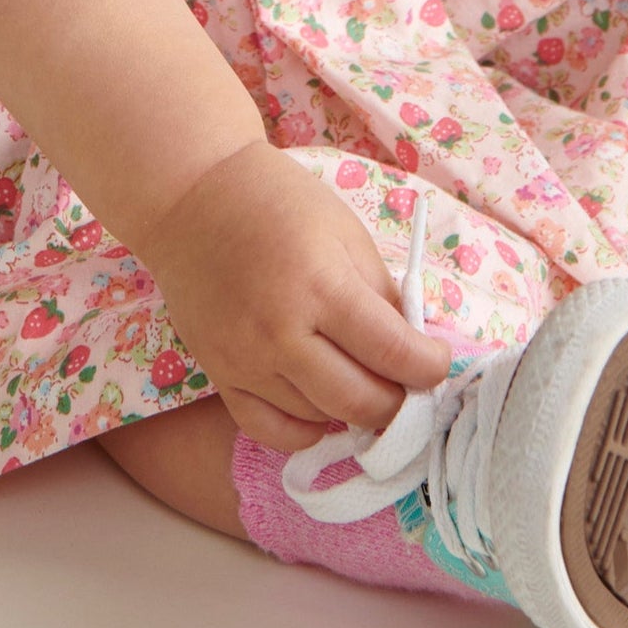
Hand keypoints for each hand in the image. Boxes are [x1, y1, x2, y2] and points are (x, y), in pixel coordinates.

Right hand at [137, 142, 452, 451]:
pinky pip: (268, 429)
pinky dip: (304, 429)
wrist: (191, 197)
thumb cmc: (278, 203)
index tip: (436, 360)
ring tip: (360, 378)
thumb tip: (412, 350)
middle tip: (403, 380)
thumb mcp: (347, 233)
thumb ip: (382, 295)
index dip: (430, 367)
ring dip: (352, 409)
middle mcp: (281, 332)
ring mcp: (245, 360)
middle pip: (360, 402)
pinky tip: (320, 405)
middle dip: (397, 400)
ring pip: (319, 418)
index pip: (395, 354)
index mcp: (323, 286)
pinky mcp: (219, 374)